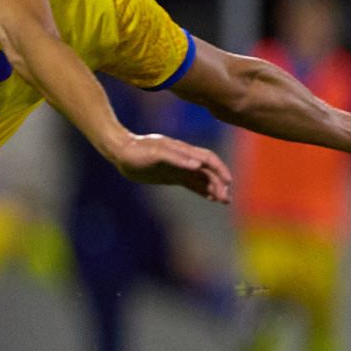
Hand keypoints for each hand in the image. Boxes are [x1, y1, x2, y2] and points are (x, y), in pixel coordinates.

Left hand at [107, 132, 232, 203]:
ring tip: (224, 200)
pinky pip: (191, 183)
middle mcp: (185, 159)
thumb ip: (177, 158)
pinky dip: (202, 190)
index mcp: (184, 151)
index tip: (228, 182)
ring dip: (214, 188)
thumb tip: (197, 165)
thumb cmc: (138, 150)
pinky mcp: (172, 176)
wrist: (122, 152)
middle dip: (219, 184)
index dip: (220, 169)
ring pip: (202, 178)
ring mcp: (179, 168)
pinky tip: (209, 197)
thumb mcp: (157, 153)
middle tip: (225, 199)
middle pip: (208, 171)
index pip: (209, 159)